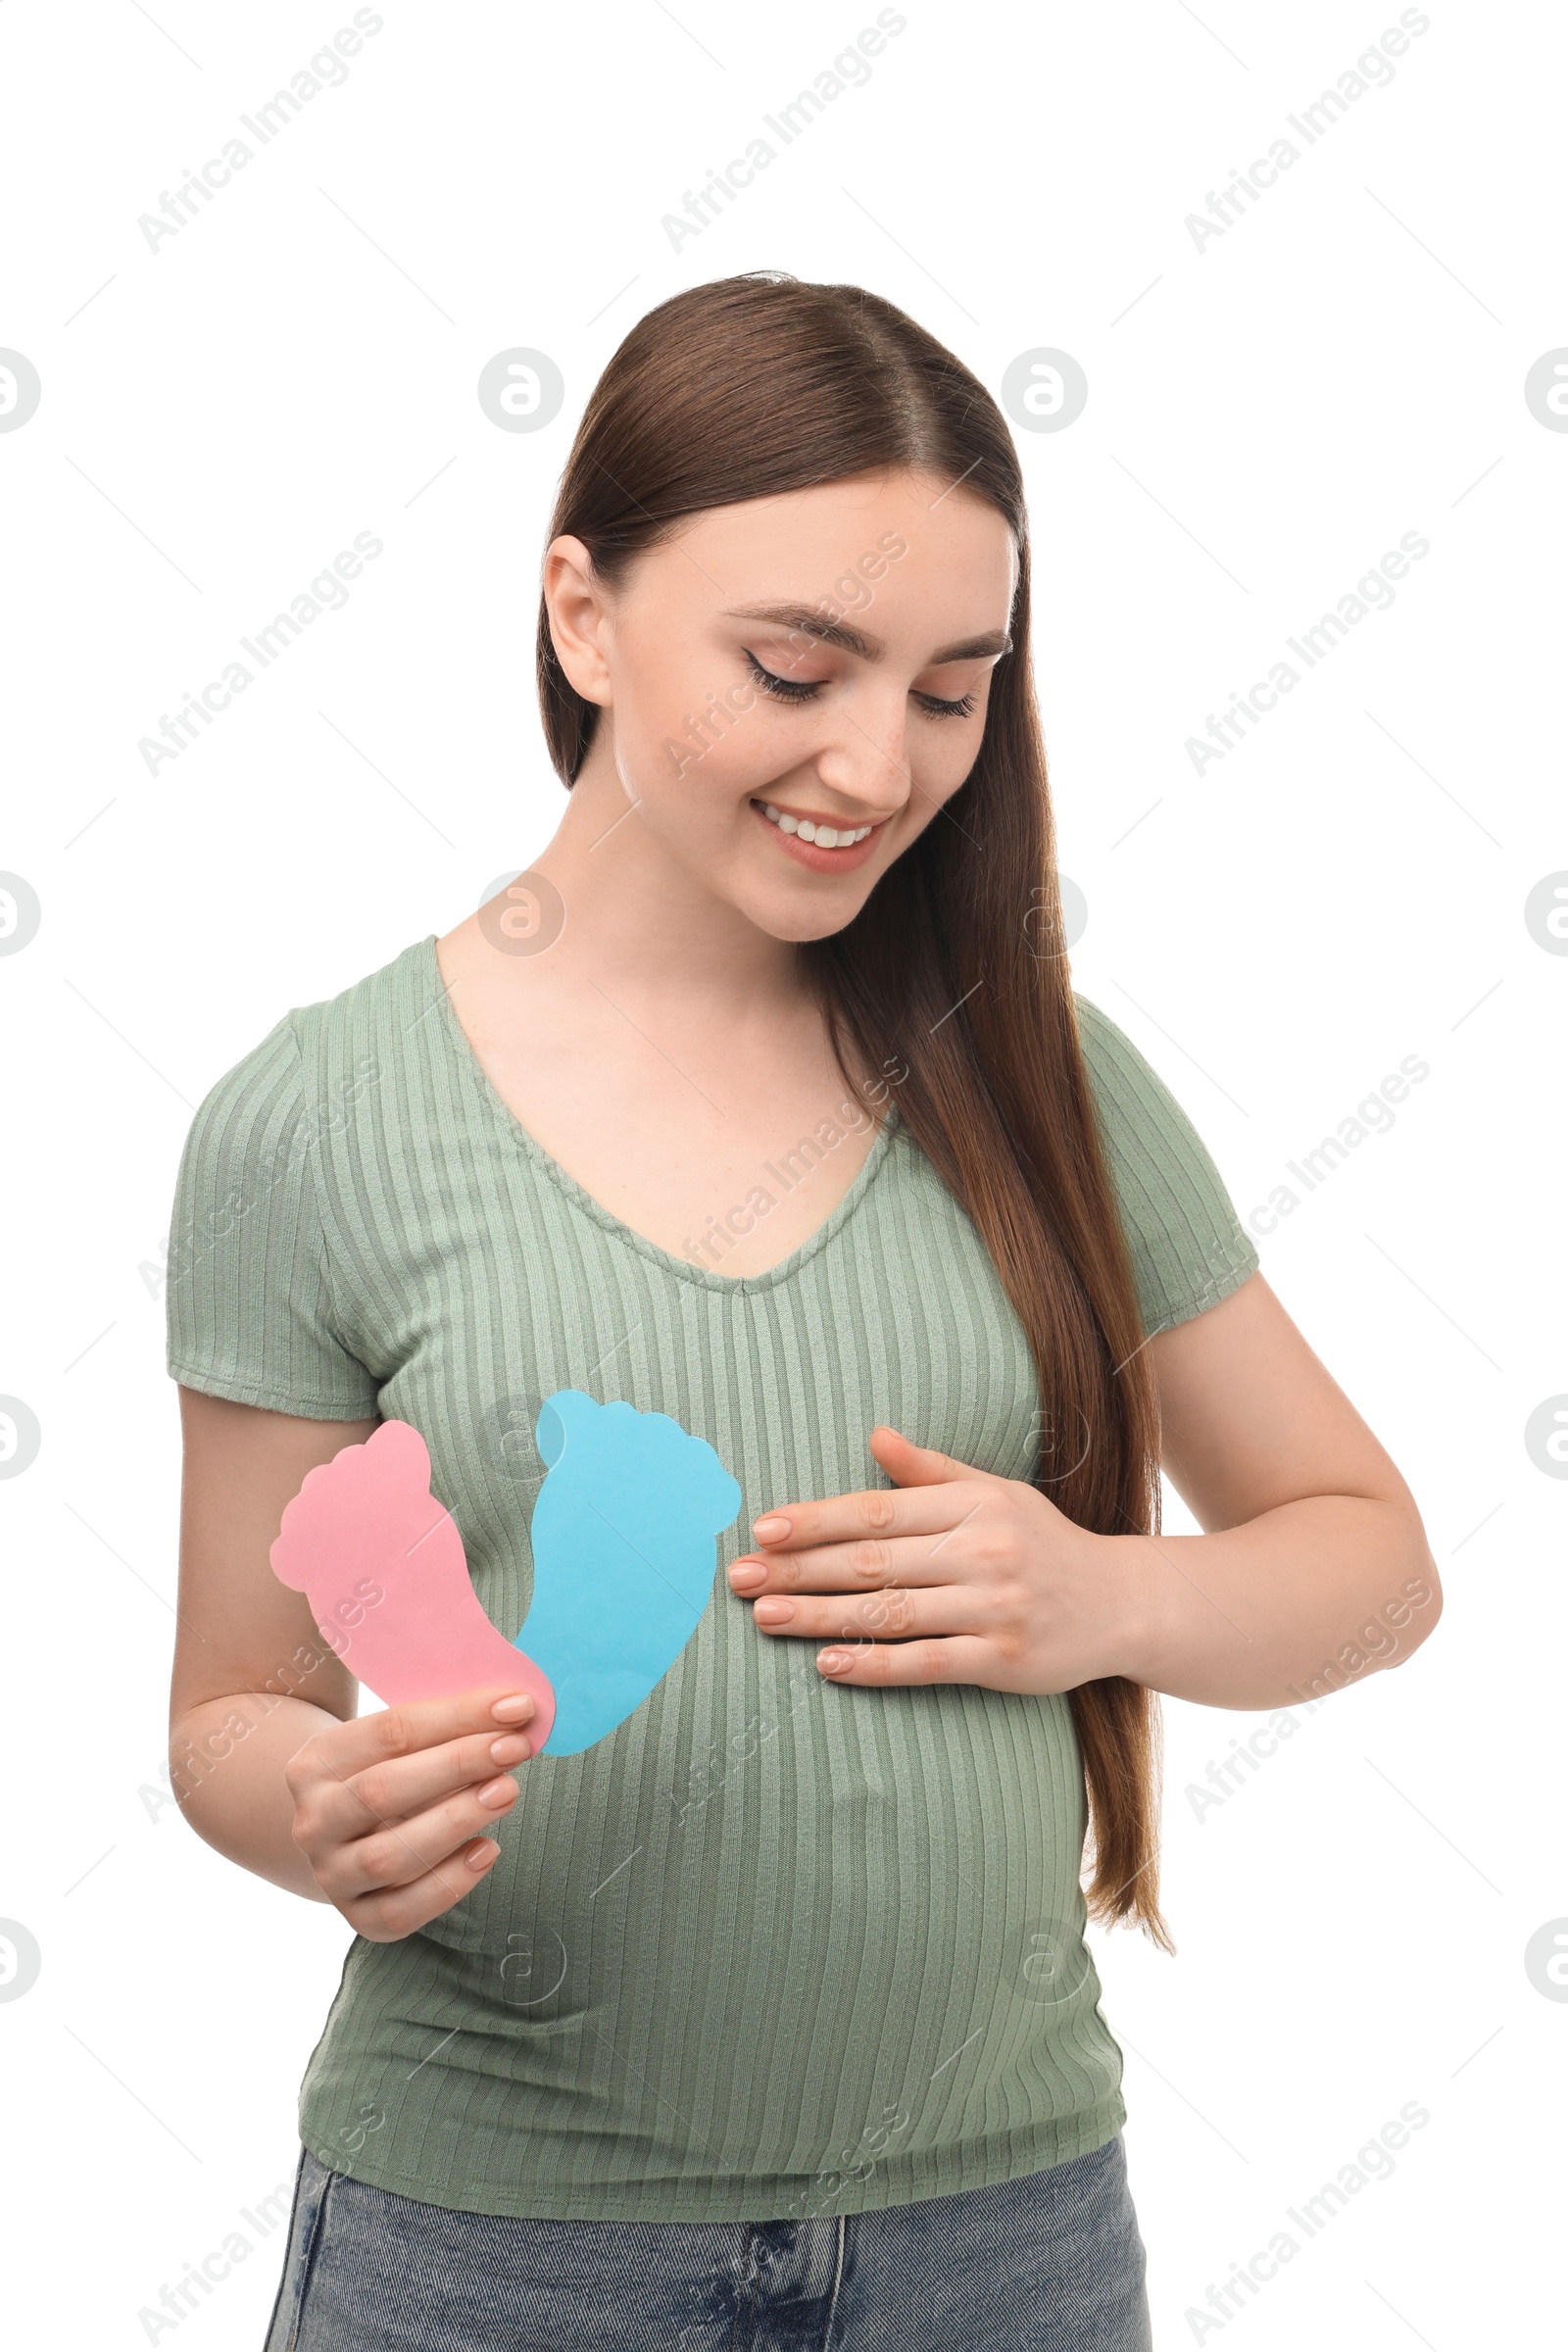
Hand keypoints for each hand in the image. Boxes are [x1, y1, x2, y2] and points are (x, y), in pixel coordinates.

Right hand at [284, 1685, 537, 1940]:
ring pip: (389, 1856)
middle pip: (382, 1791)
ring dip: (456, 1821)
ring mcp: (331, 1874)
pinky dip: (449, 1883)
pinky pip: (401, 1911)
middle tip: (514, 1748)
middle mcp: (314, 1821)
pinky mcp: (358, 1917)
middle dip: (457, 1765)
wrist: (345, 1836)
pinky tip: (488, 1850)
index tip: (514, 1706)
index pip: (389, 1732)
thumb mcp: (398, 1745)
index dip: (456, 1717)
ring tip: (507, 1791)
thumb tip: (514, 1710)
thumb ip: (446, 1727)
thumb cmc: (387, 1774)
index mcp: (316, 1763)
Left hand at [727, 1429, 1148, 1694]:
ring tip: (765, 1617)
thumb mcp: (996, 1493)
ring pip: (889, 1613)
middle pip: (873, 1562)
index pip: (878, 1511)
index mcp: (973, 1505)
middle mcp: (982, 1552)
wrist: (1121, 1604)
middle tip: (740, 1577)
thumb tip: (876, 1435)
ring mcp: (992, 1608)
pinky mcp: (1002, 1660)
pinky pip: (925, 1662)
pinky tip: (827, 1663)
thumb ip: (932, 1471)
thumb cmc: (1044, 1542)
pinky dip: (873, 1664)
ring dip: (820, 1616)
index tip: (763, 1528)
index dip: (816, 1520)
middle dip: (799, 1569)